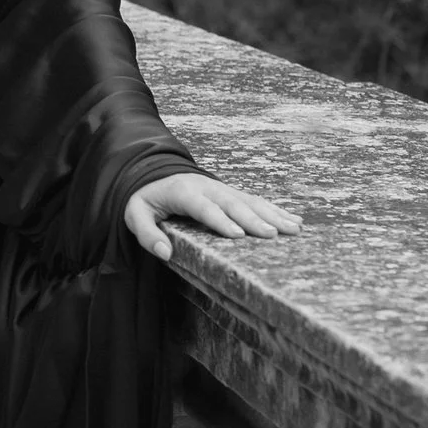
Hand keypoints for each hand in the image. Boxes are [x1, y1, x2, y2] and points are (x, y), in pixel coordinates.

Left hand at [124, 172, 301, 263]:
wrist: (150, 173)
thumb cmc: (143, 198)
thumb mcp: (133, 215)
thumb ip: (146, 234)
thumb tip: (165, 254)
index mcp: (182, 191)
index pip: (203, 207)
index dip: (220, 221)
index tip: (238, 235)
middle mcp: (206, 187)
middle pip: (233, 203)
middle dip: (254, 219)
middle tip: (273, 235)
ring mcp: (220, 187)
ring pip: (250, 200)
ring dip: (273, 214)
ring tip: (294, 228)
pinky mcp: (230, 192)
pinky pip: (255, 200)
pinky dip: (275, 209)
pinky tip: (294, 220)